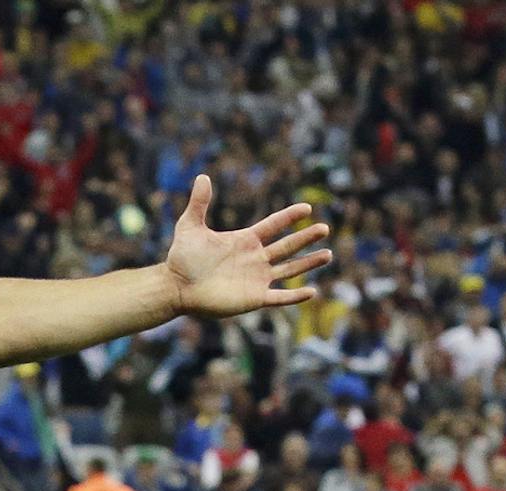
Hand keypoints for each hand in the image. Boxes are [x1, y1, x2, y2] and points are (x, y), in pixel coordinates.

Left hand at [165, 175, 330, 319]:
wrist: (176, 287)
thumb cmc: (182, 258)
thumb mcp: (190, 225)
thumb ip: (199, 203)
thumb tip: (202, 176)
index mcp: (245, 240)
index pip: (273, 225)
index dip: (290, 217)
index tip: (307, 208)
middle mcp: (255, 259)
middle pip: (287, 246)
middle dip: (306, 238)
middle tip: (325, 228)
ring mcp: (257, 279)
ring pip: (289, 270)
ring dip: (308, 263)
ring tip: (328, 254)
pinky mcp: (254, 298)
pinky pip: (280, 298)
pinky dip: (295, 296)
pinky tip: (312, 292)